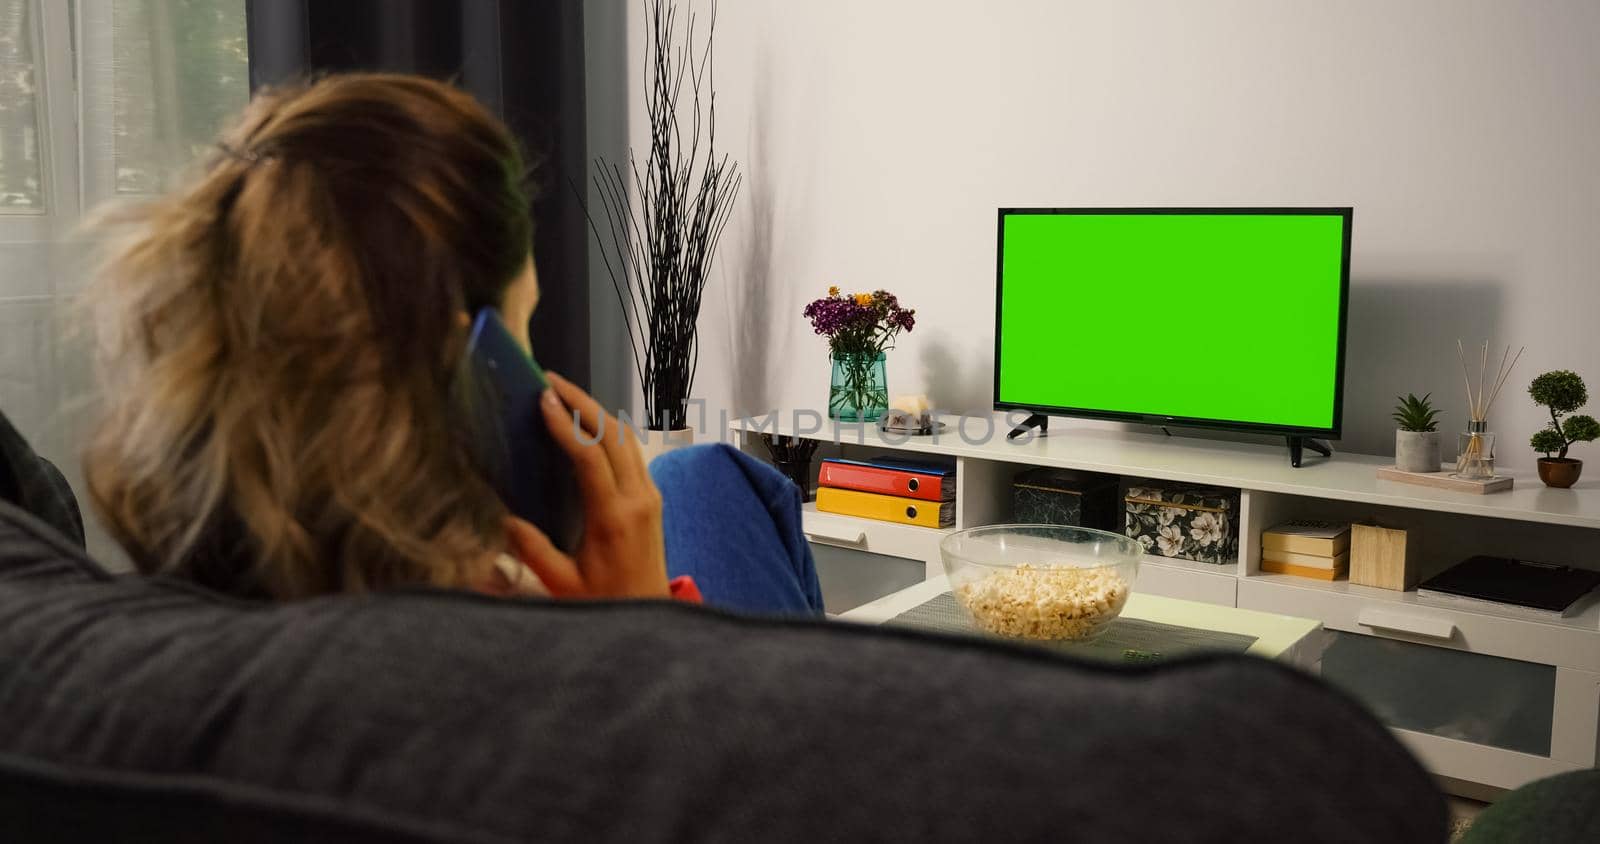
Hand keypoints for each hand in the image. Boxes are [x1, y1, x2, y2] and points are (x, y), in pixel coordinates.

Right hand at [503, 372, 669, 598]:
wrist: (650, 615)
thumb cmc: (605, 603)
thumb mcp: (561, 584)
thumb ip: (532, 550)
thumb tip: (504, 519)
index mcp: (613, 517)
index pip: (590, 457)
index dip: (566, 425)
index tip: (543, 399)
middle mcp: (638, 499)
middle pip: (614, 434)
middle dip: (582, 402)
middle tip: (550, 380)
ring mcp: (650, 495)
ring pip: (627, 439)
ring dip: (597, 411)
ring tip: (564, 393)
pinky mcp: (652, 497)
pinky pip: (632, 453)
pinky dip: (609, 431)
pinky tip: (586, 424)